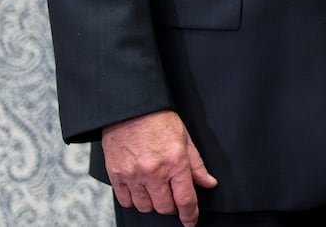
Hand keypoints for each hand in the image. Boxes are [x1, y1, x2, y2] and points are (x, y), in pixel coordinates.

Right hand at [101, 110, 216, 225]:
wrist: (130, 109)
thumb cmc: (158, 120)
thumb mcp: (185, 139)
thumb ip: (197, 165)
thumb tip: (208, 183)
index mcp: (174, 161)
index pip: (185, 199)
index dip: (190, 214)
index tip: (191, 220)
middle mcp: (153, 171)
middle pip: (164, 207)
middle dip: (171, 207)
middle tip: (172, 197)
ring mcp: (133, 175)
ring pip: (145, 207)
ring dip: (153, 204)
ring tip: (156, 190)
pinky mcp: (116, 175)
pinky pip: (126, 201)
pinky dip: (134, 201)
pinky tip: (140, 190)